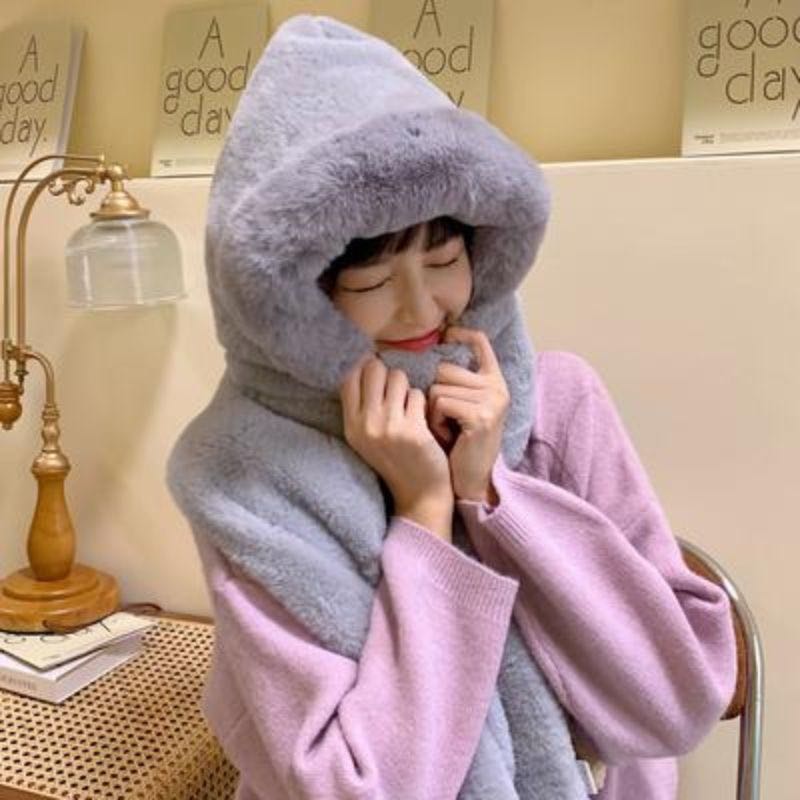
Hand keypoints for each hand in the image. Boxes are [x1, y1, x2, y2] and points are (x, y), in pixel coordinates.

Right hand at [339, 353, 453, 517]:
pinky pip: (418, 395)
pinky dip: (423, 403)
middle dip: (389, 374)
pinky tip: (424, 420)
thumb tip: (366, 363)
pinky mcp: (412, 431)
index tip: (378, 373)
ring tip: (411, 406)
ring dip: (408, 387)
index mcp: (351, 426)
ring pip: (398, 378)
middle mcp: (365, 425)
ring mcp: (389, 428)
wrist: (419, 495)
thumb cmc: (396, 461)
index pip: (349, 378)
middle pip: (373, 370)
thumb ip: (362, 407)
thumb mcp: (367, 438)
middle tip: (398, 390)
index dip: (364, 368)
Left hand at [426, 326, 508, 503]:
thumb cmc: (459, 443)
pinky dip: (435, 420)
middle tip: (444, 417)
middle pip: (444, 368)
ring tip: (445, 428)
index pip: (480, 341)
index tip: (445, 334)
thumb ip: (456, 381)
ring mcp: (491, 400)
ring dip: (433, 410)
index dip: (461, 334)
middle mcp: (497, 387)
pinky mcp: (481, 415)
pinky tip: (447, 435)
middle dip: (434, 392)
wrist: (471, 480)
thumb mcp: (461, 406)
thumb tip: (427, 350)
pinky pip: (440, 402)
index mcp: (494, 381)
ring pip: (438, 386)